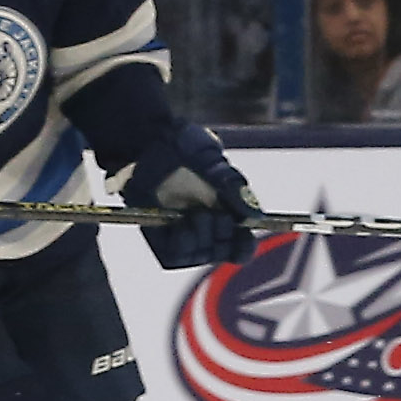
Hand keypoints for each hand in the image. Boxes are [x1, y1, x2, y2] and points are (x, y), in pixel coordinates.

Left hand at [115, 123, 256, 267]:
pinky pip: (175, 258)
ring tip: (194, 215)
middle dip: (222, 234)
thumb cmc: (182, 146)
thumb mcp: (211, 161)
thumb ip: (234, 187)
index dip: (244, 247)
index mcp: (227, 212)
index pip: (242, 247)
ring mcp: (183, 235)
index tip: (243, 239)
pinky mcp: (160, 240)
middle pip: (224, 251)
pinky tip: (180, 225)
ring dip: (202, 237)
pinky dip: (182, 243)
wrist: (144, 143)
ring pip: (201, 256)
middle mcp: (205, 228)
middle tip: (214, 213)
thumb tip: (257, 216)